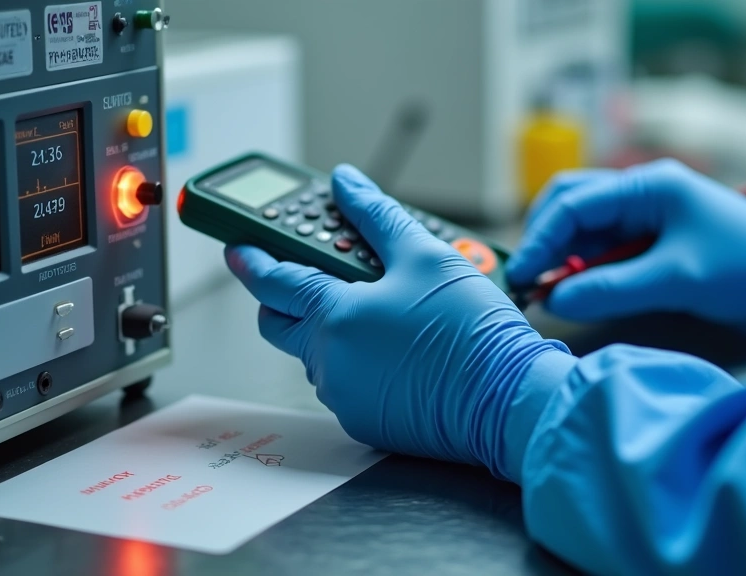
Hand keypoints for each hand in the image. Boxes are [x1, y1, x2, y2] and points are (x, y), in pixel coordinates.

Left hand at [226, 165, 572, 478]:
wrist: (508, 397)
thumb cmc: (471, 330)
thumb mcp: (424, 255)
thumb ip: (376, 215)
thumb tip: (348, 184)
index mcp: (332, 317)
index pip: (272, 281)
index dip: (251, 258)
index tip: (238, 248)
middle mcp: (328, 362)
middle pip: (282, 322)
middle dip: (288, 295)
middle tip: (314, 274)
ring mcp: (345, 396)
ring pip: (316, 354)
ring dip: (331, 328)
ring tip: (378, 307)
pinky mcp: (366, 421)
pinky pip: (345, 383)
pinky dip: (357, 360)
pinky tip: (396, 346)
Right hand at [507, 159, 745, 335]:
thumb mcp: (678, 279)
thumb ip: (612, 286)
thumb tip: (556, 298)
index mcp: (649, 186)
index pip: (573, 203)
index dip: (541, 240)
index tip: (523, 278)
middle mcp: (642, 195)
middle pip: (570, 207)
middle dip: (544, 242)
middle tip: (529, 284)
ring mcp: (647, 219)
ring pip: (584, 231)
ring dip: (563, 259)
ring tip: (549, 294)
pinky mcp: (653, 244)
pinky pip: (604, 252)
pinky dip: (585, 270)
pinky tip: (580, 294)